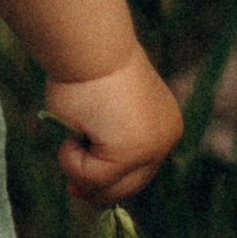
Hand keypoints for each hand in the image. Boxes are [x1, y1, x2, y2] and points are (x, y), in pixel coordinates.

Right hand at [44, 49, 182, 206]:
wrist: (91, 46)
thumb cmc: (88, 70)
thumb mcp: (103, 112)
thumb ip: (105, 142)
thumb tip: (88, 185)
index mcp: (163, 125)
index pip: (141, 171)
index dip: (113, 185)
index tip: (83, 189)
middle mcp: (165, 139)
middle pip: (130, 188)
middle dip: (98, 190)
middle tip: (73, 190)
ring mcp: (151, 148)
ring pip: (108, 187)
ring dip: (80, 167)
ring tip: (75, 133)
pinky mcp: (131, 153)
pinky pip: (90, 178)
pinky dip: (71, 159)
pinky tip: (74, 130)